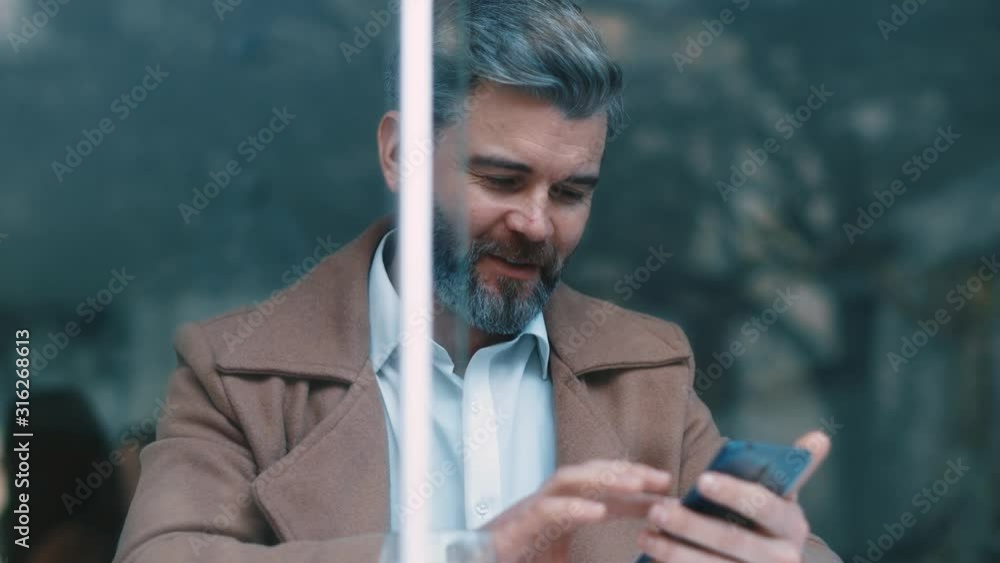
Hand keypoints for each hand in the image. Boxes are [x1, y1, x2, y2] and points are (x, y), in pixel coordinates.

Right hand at [483, 459, 671, 562]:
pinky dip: (572, 506)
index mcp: (565, 509)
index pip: (605, 491)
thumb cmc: (519, 561)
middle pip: (591, 473)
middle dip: (626, 472)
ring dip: (602, 478)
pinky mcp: (518, 524)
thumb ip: (591, 561)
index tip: (670, 493)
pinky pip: (547, 508)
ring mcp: (532, 508)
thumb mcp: (564, 560)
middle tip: (662, 480)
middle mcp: (550, 500)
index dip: (637, 490)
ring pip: (568, 478)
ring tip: (634, 485)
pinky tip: (597, 511)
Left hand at [638, 430, 831, 561]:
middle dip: (690, 525)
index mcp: (793, 527)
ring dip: (673, 551)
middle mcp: (783, 560)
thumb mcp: (785, 501)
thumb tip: (820, 436)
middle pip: (731, 540)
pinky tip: (651, 556)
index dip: (734, 493)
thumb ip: (795, 470)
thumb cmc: (770, 527)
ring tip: (644, 534)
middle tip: (657, 509)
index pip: (764, 506)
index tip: (701, 479)